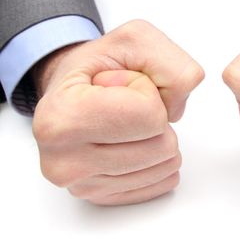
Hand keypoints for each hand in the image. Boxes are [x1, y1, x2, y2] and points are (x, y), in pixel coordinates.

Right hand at [32, 20, 203, 205]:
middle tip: (125, 106)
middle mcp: (65, 162)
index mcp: (62, 118)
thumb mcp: (135, 41)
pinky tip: (133, 143)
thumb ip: (172, 65)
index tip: (121, 87)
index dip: (148, 92)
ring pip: (166, 166)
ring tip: (126, 123)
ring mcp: (84, 187)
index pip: (150, 116)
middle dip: (156, 118)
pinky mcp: (103, 198)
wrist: (70, 94)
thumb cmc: (99, 68)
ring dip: (157, 137)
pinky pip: (163, 182)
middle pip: (162, 146)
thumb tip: (177, 107)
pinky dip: (159, 159)